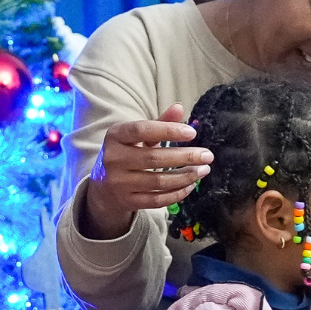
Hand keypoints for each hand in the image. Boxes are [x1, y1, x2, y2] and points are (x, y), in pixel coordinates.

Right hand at [76, 103, 210, 239]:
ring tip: (203, 170)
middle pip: (154, 158)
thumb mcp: (137, 136)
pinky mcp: (128, 201)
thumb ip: (159, 123)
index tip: (192, 133)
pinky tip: (191, 185)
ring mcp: (119, 183)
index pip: (142, 130)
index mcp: (115, 136)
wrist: (103, 186)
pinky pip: (158, 200)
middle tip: (207, 155)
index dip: (168, 131)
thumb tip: (179, 108)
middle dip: (185, 157)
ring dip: (186, 176)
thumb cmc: (126, 153)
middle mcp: (113, 159)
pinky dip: (177, 193)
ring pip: (159, 181)